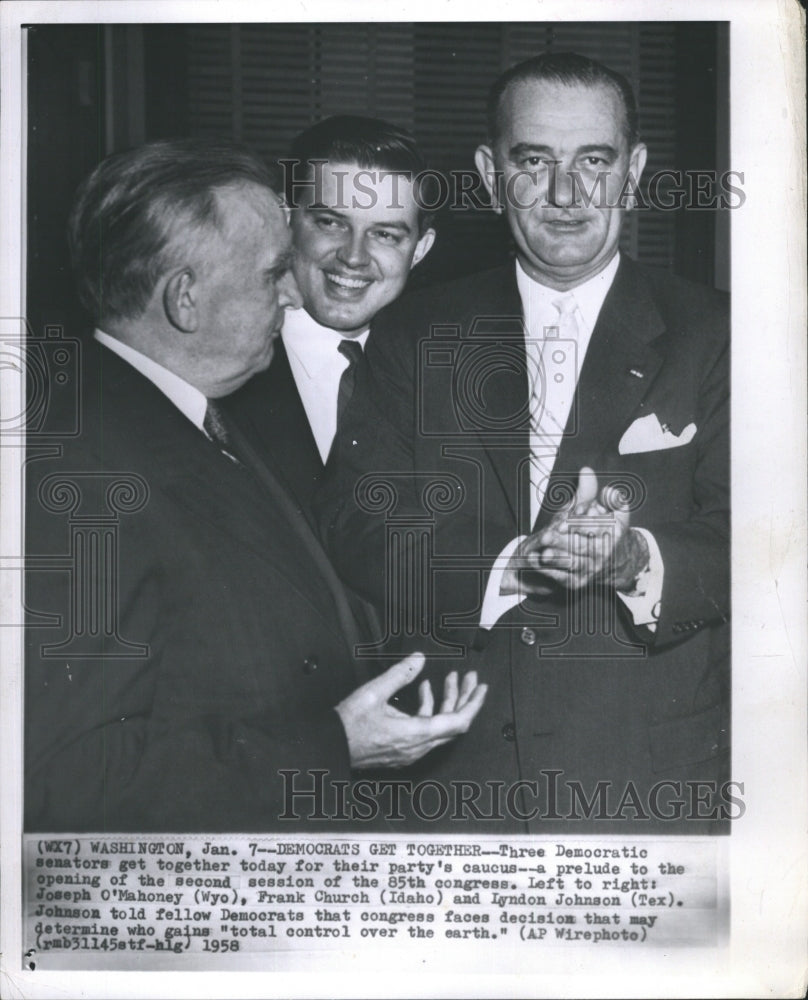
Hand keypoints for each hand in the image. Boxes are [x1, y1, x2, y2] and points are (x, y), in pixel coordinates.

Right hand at [335, 653, 486, 768]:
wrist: (330, 747)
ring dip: (446, 702)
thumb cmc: (348, 726)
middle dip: (463, 697)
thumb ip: (399, 674)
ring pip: (440, 726)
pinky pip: (426, 730)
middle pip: (453, 724)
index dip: (473, 704)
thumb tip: (418, 659)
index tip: (480, 688)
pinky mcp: (402, 749)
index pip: (458, 722)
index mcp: (415, 734)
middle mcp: (417, 747)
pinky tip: (423, 691)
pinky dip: (430, 709)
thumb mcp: (373, 692)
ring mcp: (410, 751)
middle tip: (469, 678)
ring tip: (448, 680)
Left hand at [503, 467, 647, 592]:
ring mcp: (591, 569)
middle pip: (583, 546)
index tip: (562, 522)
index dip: (579, 524)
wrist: (614, 562)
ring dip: (557, 558)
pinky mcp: (577, 582)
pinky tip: (537, 562)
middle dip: (564, 541)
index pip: (597, 526)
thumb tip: (585, 471)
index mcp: (615, 531)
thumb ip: (590, 491)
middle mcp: (604, 552)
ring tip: (543, 552)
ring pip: (573, 563)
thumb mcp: (598, 508)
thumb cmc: (600, 528)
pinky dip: (550, 571)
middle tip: (547, 536)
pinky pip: (563, 577)